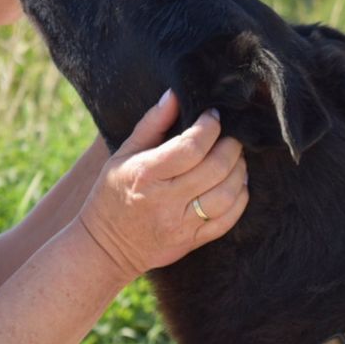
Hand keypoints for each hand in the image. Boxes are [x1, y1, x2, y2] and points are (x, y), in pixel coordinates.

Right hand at [78, 90, 248, 280]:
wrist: (104, 248)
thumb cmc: (112, 194)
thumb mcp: (123, 154)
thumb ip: (151, 123)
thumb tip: (175, 95)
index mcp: (146, 174)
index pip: (191, 147)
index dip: (210, 127)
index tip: (213, 116)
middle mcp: (165, 200)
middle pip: (216, 168)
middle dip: (231, 145)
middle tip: (231, 135)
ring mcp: (181, 224)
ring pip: (227, 194)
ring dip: (240, 170)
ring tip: (236, 158)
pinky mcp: (192, 242)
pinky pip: (228, 220)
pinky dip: (240, 198)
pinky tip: (236, 184)